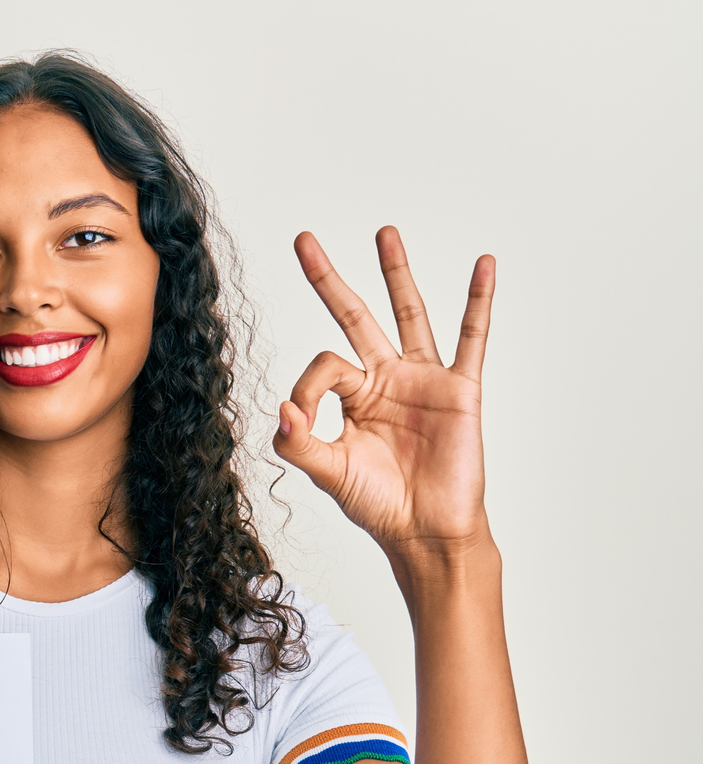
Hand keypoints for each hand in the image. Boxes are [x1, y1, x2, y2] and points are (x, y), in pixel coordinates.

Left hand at [275, 228, 494, 557]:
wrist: (425, 530)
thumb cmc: (378, 504)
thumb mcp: (328, 473)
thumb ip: (299, 442)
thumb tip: (279, 409)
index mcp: (352, 397)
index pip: (322, 366)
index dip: (306, 389)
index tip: (300, 420)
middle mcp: (385, 379)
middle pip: (354, 316)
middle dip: (328, 280)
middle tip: (303, 240)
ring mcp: (423, 379)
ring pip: (408, 313)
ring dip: (396, 272)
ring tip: (383, 232)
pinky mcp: (460, 389)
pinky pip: (471, 337)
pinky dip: (478, 301)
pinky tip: (484, 265)